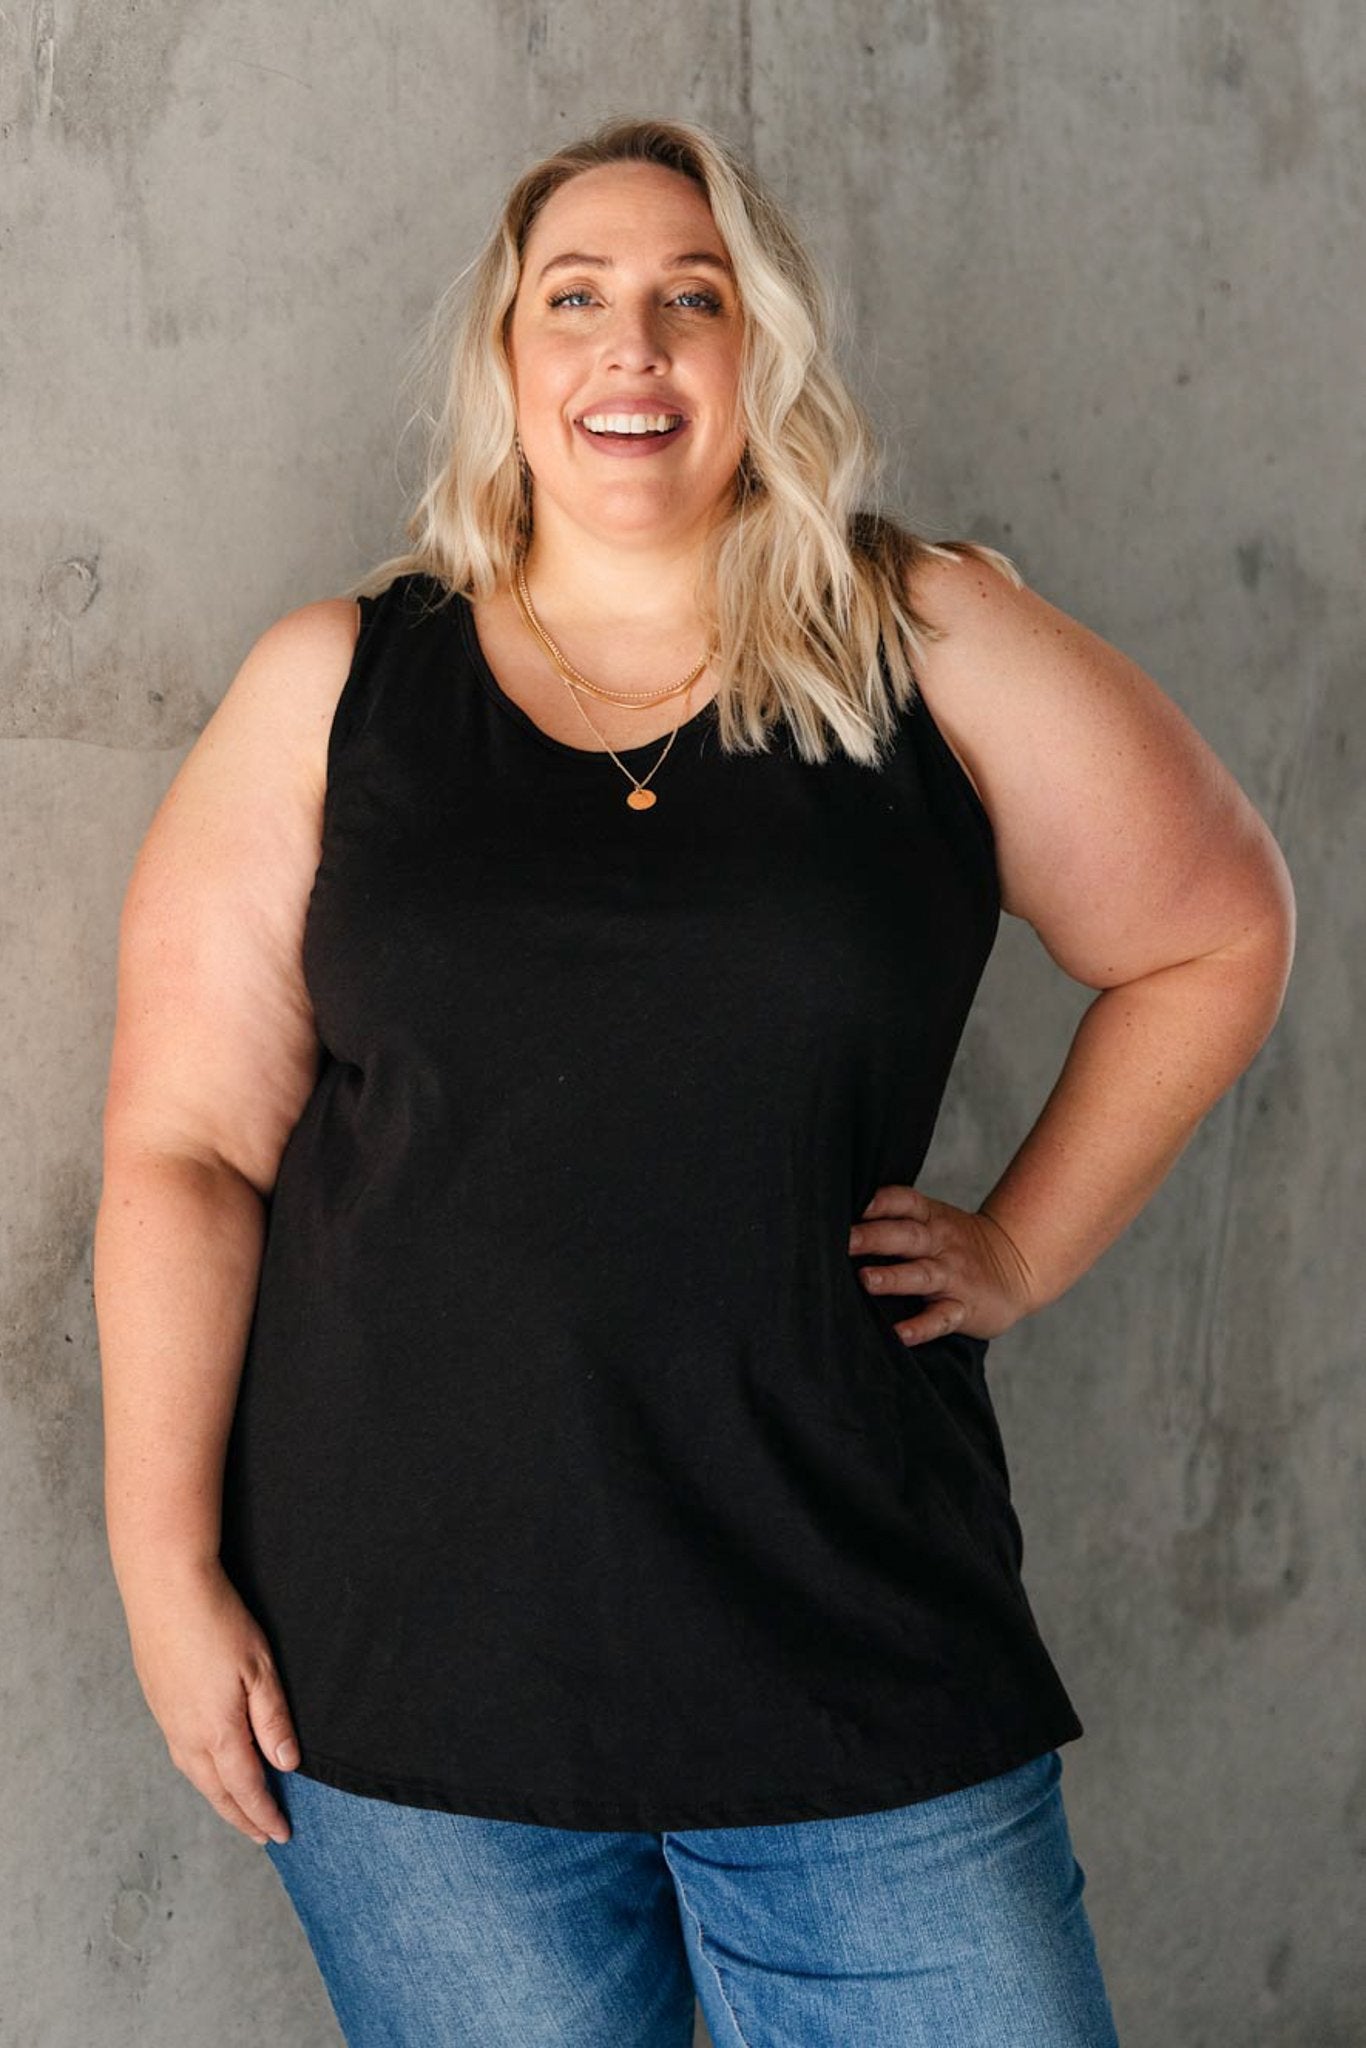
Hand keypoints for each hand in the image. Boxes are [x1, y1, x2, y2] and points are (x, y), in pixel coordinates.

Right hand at [116, 1556, 300, 1847]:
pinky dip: (200, 1773)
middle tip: (262, 1834)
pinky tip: (207, 1767)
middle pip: (216, 1790)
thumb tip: (287, 1764)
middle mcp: (187, 1735)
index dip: (265, 1813)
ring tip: (237, 1809)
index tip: (281, 1833)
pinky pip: (180, 1754)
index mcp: (217, 1732)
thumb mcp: (259, 1669)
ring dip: (218, 1797)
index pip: (246, 1787)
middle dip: (241, 1816)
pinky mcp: (158, 1702)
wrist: (165, 1587)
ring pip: (195, 1775)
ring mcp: (167, 1720)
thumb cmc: (217, 1621)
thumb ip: (272, 1720)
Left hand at [847, 1185, 1038, 1344]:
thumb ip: (897, 1219)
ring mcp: (953, 1276)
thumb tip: (837, 1220)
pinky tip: (900, 1334)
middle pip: (907, 1236)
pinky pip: (941, 1319)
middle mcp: (941, 1244)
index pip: (905, 1201)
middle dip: (874, 1237)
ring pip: (921, 1275)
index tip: (855, 1203)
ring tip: (867, 1280)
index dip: (881, 1200)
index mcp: (932, 1218)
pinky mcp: (963, 1308)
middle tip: (844, 1242)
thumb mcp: (936, 1220)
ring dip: (894, 1278)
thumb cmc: (957, 1244)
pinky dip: (921, 1327)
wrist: (1018, 1266)